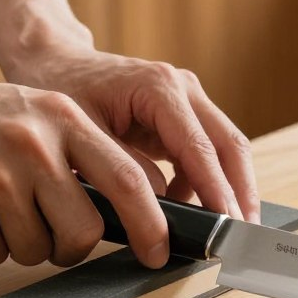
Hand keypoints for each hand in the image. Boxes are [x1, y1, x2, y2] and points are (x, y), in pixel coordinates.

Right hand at [0, 64, 170, 267]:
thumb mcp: (35, 112)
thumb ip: (79, 152)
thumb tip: (127, 211)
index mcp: (64, 118)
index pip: (128, 178)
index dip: (152, 223)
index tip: (160, 252)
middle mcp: (37, 146)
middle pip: (86, 230)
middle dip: (74, 246)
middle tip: (54, 235)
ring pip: (39, 250)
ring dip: (21, 242)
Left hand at [6, 49, 259, 224]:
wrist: (55, 64)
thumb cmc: (62, 90)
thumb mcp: (84, 133)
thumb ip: (125, 169)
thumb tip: (162, 203)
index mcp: (159, 87)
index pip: (201, 146)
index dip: (217, 189)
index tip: (227, 223)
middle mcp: (183, 88)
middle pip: (230, 145)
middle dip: (240, 192)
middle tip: (242, 233)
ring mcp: (187, 100)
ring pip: (226, 149)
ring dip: (229, 189)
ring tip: (224, 229)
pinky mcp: (183, 115)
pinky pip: (206, 153)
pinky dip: (204, 183)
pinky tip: (190, 210)